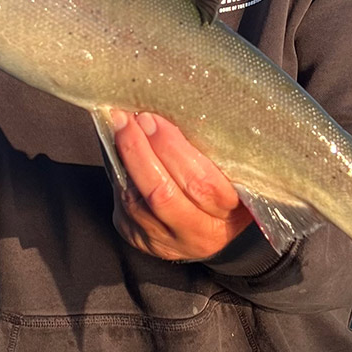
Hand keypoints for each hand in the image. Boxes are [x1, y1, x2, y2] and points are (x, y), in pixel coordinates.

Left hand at [110, 110, 252, 261]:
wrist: (207, 232)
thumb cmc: (223, 190)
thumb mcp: (232, 173)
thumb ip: (214, 152)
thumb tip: (177, 112)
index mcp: (230, 213)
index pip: (202, 184)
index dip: (173, 150)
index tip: (155, 120)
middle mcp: (198, 233)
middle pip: (163, 194)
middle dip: (141, 152)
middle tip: (131, 120)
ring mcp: (165, 240)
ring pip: (136, 201)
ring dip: (125, 160)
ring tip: (120, 127)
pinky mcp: (138, 238)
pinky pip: (123, 204)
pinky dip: (120, 173)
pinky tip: (118, 149)